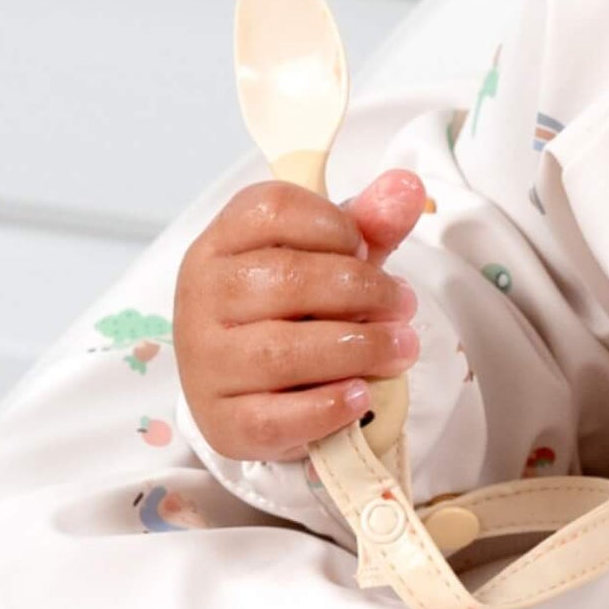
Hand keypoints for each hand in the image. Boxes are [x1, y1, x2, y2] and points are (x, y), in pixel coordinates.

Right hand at [173, 169, 429, 461]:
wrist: (257, 382)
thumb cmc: (298, 304)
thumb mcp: (334, 255)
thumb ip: (371, 221)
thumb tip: (407, 187)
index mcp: (222, 242)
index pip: (274, 210)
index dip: (335, 225)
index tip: (365, 248)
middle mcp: (201, 297)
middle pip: (286, 279)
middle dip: (363, 290)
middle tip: (403, 305)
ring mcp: (205, 362)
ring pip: (281, 351)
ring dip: (358, 348)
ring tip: (401, 348)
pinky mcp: (221, 420)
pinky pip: (273, 418)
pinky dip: (326, 407)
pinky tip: (361, 395)